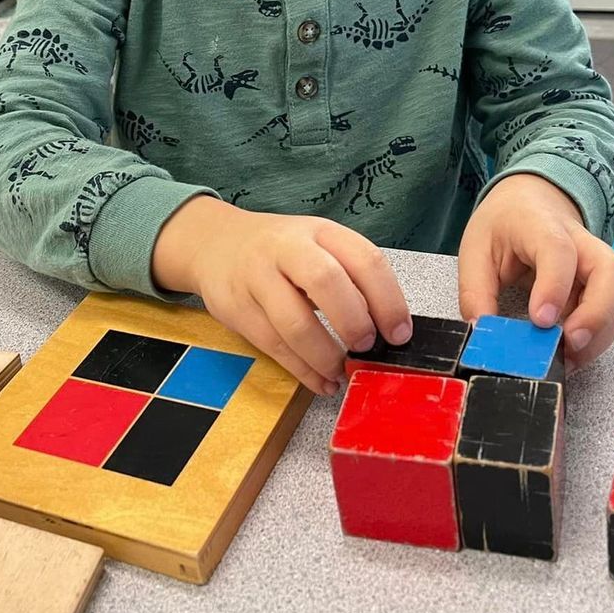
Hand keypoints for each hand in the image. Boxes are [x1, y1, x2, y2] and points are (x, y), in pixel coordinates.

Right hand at [152, 196, 412, 395]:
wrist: (214, 244)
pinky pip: (273, 346)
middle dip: (353, 322)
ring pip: (294, 322)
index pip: (364, 259)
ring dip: (325, 356)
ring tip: (341, 372)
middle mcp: (287, 248)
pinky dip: (302, 371)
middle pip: (326, 281)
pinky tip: (320, 381)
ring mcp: (256, 277)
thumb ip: (349, 278)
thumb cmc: (280, 252)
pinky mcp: (235, 308)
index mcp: (320, 231)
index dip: (388, 300)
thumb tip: (388, 330)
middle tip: (366, 347)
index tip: (399, 334)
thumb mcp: (317, 247)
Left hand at [456, 173, 613, 367]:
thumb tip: (482, 332)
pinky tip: (572, 353)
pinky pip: (610, 312)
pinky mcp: (599, 286)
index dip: (554, 287)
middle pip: (611, 272)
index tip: (540, 320)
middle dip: (597, 313)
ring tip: (568, 358)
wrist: (530, 201)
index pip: (558, 251)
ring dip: (599, 332)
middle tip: (571, 342)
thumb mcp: (476, 249)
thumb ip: (475, 292)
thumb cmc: (504, 224)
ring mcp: (595, 264)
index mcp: (541, 225)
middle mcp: (580, 242)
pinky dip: (597, 336)